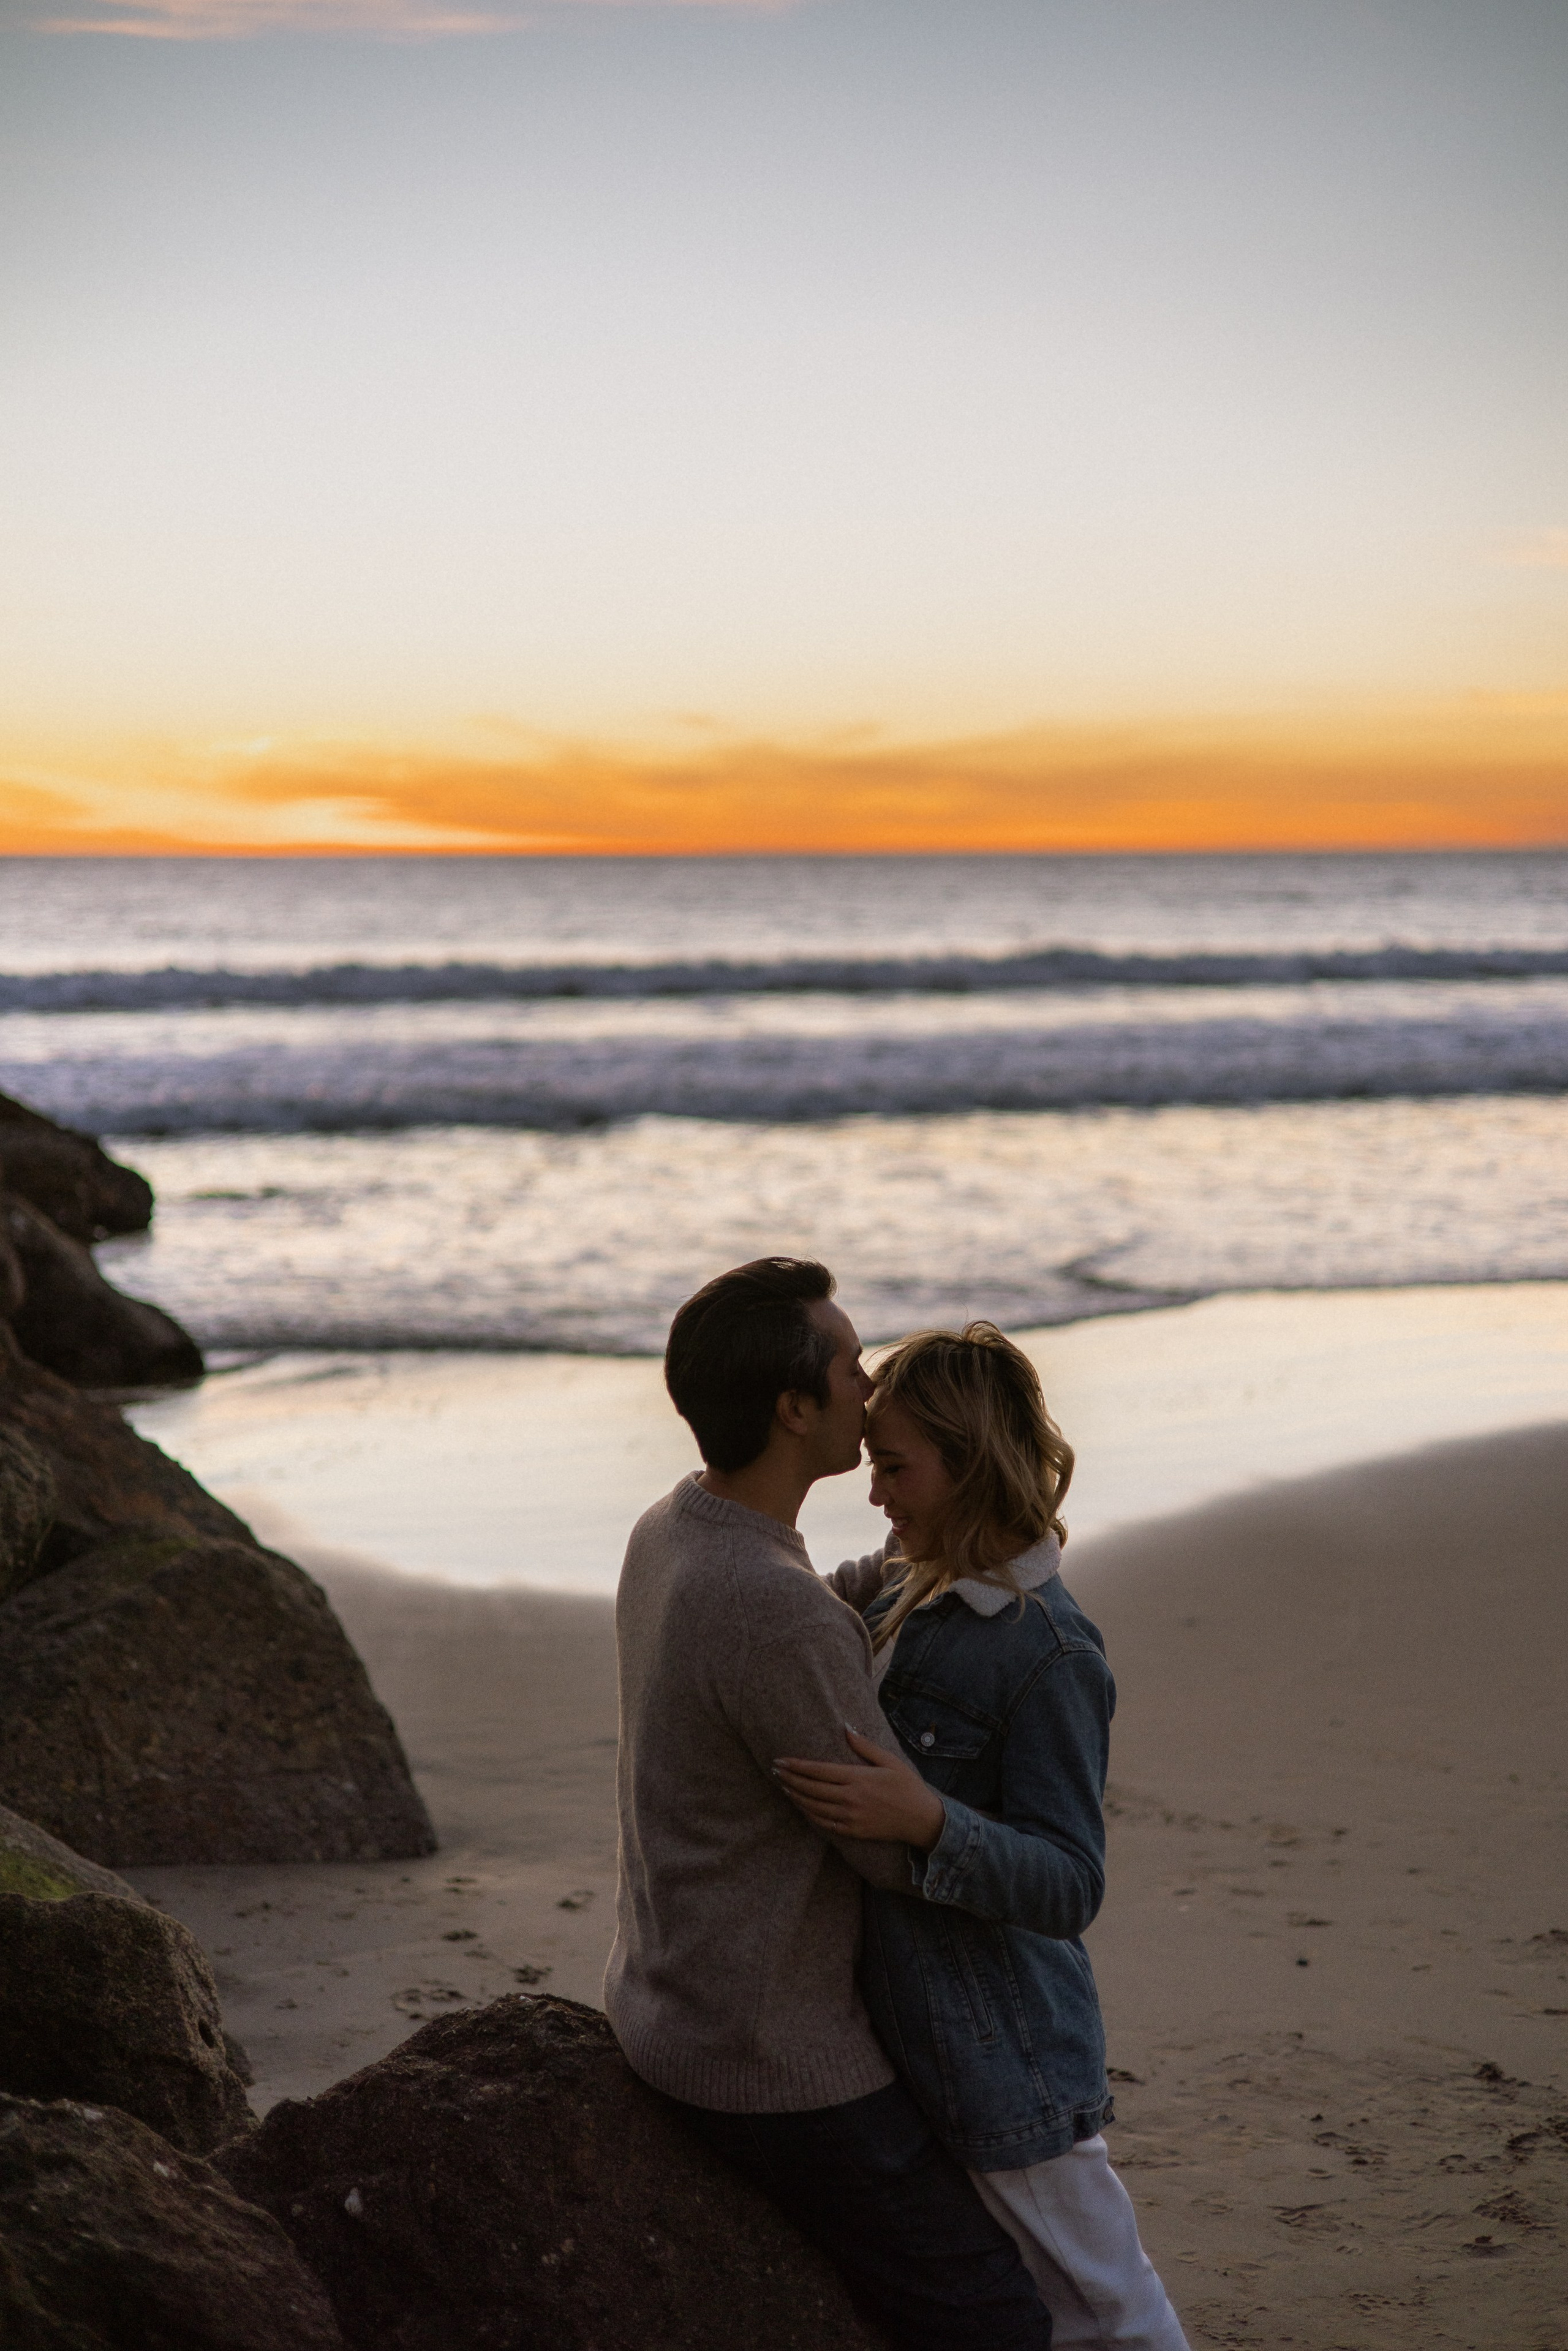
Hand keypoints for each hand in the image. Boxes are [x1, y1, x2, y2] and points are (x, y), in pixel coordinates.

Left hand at [774, 1729, 945, 1850]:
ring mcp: (850, 1817)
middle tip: (776, 1771)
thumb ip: (865, 1746)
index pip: (818, 1771)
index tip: (781, 1760)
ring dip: (796, 1797)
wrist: (921, 1820)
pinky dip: (810, 1814)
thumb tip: (846, 1728)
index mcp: (857, 1778)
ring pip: (814, 1807)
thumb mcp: (890, 1761)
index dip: (797, 1766)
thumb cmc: (907, 1787)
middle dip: (790, 1779)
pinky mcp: (852, 1831)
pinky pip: (824, 1824)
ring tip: (784, 1787)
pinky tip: (803, 1807)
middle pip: (811, 1789)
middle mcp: (850, 1798)